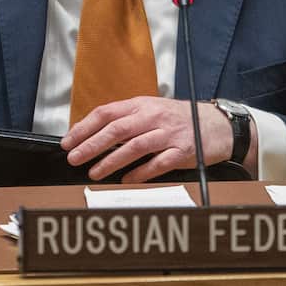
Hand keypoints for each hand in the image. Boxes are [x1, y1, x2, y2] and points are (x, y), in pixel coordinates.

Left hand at [60, 97, 252, 182]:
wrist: (216, 124)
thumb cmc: (178, 118)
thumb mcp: (150, 109)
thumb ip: (125, 118)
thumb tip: (92, 132)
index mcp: (141, 104)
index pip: (106, 113)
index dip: (84, 127)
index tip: (68, 141)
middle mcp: (153, 116)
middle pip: (117, 129)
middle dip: (92, 144)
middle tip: (74, 158)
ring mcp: (168, 134)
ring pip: (135, 147)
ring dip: (111, 161)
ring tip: (94, 173)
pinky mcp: (182, 151)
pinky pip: (158, 163)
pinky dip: (140, 173)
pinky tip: (126, 180)